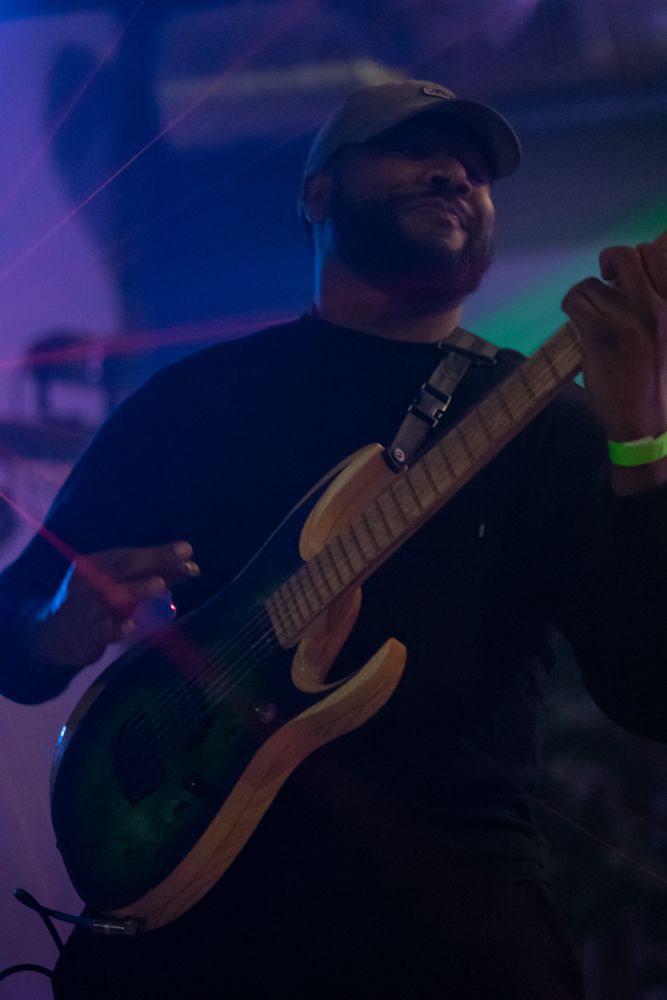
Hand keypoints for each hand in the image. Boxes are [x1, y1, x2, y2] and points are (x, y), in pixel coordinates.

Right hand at [29, 541, 200, 669]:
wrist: (52, 635)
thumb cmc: (92, 602)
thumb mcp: (114, 583)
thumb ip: (149, 573)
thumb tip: (188, 562)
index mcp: (94, 564)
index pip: (129, 555)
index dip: (158, 552)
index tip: (187, 549)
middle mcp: (88, 582)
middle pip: (123, 568)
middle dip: (156, 563)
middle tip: (186, 563)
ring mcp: (86, 609)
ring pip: (112, 597)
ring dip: (138, 590)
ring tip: (160, 584)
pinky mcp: (87, 635)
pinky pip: (105, 630)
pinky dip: (118, 627)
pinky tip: (132, 624)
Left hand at [562, 231, 666, 440]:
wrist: (646, 424)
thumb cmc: (660, 383)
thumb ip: (658, 309)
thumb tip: (637, 281)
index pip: (663, 255)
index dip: (643, 255)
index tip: (631, 273)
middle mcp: (657, 310)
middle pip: (629, 256)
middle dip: (612, 260)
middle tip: (607, 275)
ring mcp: (628, 321)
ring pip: (594, 284)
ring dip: (587, 295)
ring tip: (590, 312)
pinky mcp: (601, 336)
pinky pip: (576, 300)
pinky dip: (572, 304)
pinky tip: (577, 318)